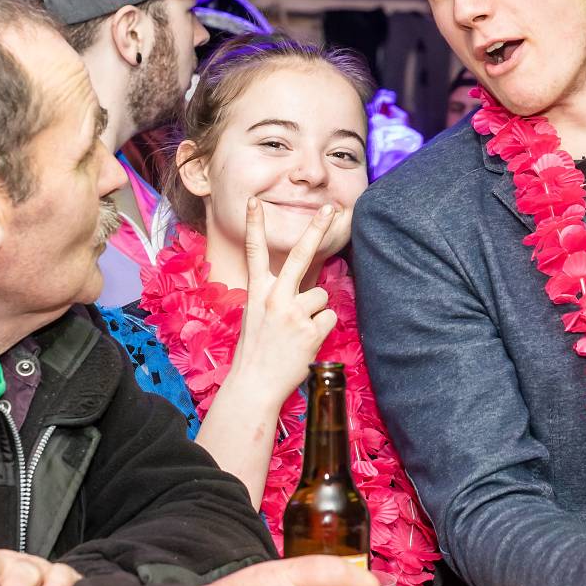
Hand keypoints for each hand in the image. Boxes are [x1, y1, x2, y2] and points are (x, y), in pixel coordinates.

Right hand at [224, 198, 340, 404]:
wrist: (254, 384)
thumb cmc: (257, 351)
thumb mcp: (257, 316)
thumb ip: (277, 296)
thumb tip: (310, 288)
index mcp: (257, 292)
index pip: (254, 252)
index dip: (254, 225)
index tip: (254, 202)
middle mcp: (274, 297)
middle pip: (300, 255)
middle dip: (316, 228)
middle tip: (331, 208)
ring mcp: (293, 313)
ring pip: (322, 296)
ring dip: (316, 313)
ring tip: (298, 333)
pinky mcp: (310, 330)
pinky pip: (329, 318)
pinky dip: (323, 330)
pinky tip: (307, 342)